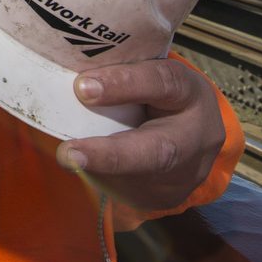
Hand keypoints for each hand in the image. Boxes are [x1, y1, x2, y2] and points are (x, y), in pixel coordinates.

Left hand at [54, 58, 226, 212]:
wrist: (192, 132)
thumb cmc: (158, 92)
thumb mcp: (150, 73)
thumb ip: (120, 73)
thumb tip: (64, 67)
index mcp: (190, 92)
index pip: (163, 82)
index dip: (125, 84)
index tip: (83, 87)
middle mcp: (197, 134)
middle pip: (159, 150)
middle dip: (111, 154)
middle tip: (68, 153)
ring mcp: (188, 171)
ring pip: (142, 178)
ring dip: (99, 170)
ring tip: (68, 158)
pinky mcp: (172, 194)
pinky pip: (134, 192)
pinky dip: (103, 178)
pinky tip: (84, 168)